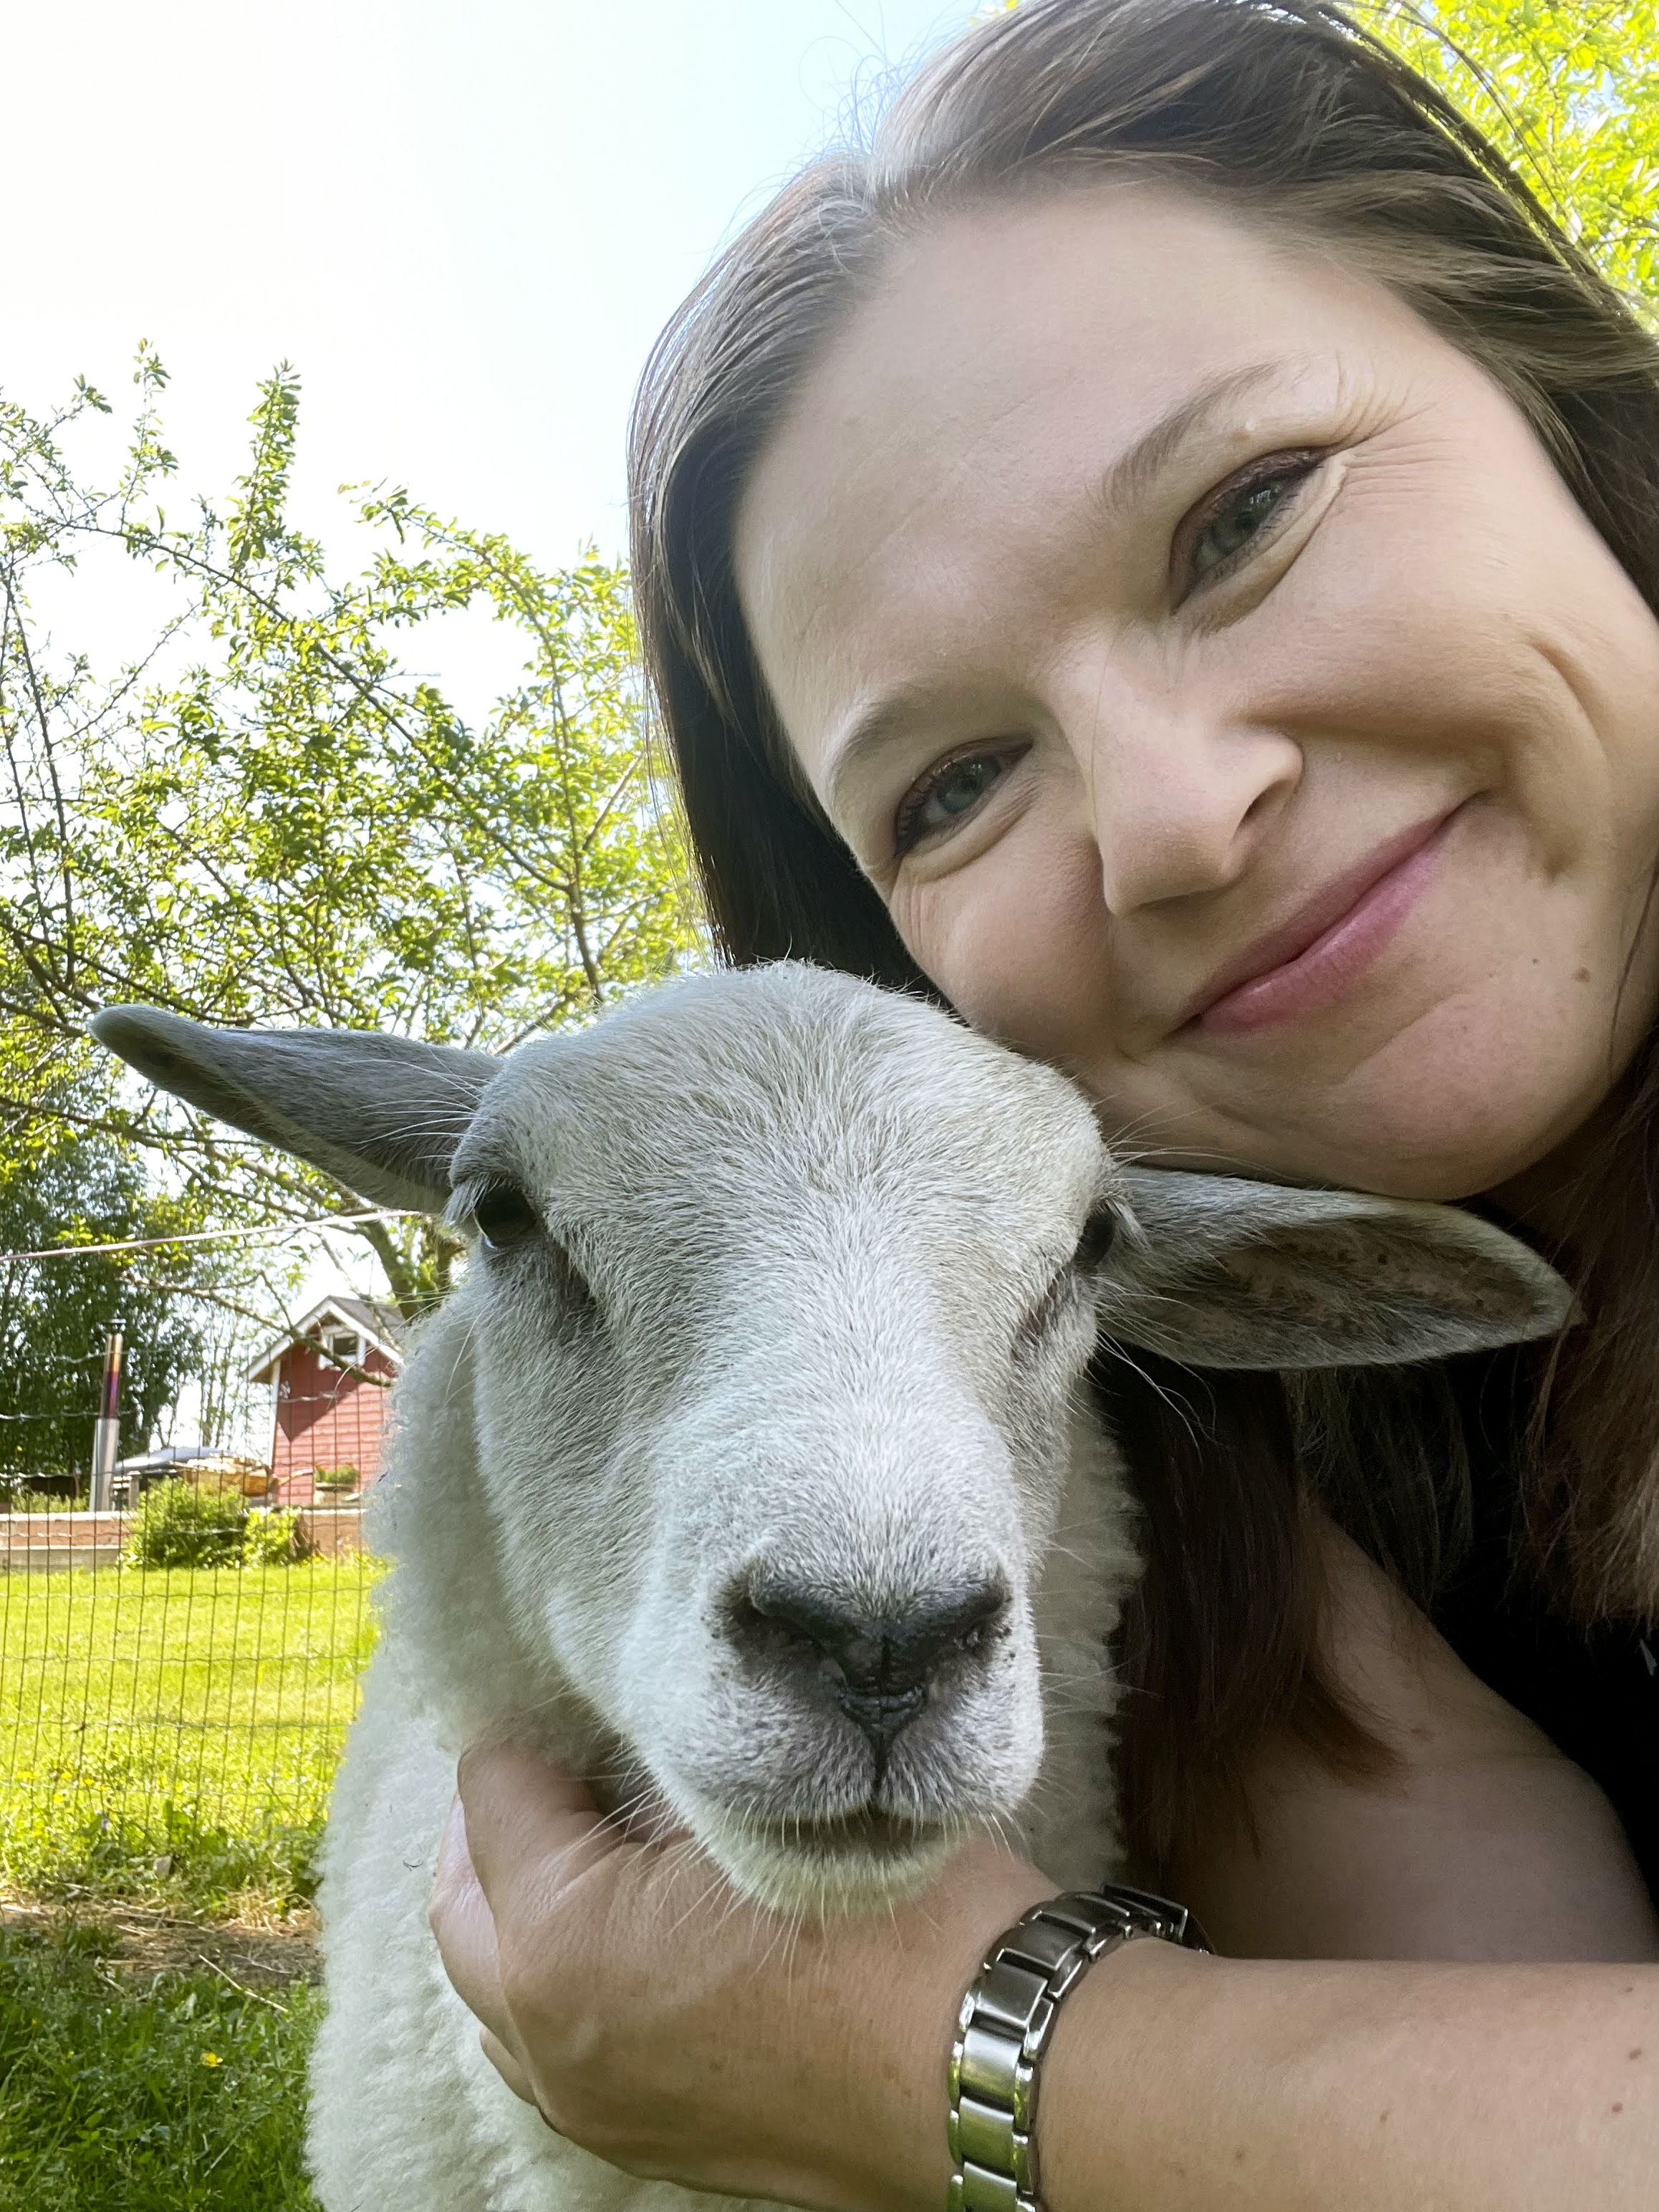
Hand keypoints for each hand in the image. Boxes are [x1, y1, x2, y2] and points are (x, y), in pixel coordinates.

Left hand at [429, 1742, 1056, 2211]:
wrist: (992, 2061)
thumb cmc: (894, 1916)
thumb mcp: (759, 1801)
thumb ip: (656, 1775)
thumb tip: (614, 1751)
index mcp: (561, 1942)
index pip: (493, 1794)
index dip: (542, 1729)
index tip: (582, 1696)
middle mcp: (550, 2041)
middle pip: (466, 1906)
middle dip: (502, 1824)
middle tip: (569, 1759)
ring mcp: (594, 2110)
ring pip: (501, 1990)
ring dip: (525, 1910)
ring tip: (595, 1838)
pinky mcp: (645, 2143)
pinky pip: (556, 2052)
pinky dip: (564, 1984)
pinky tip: (633, 1929)